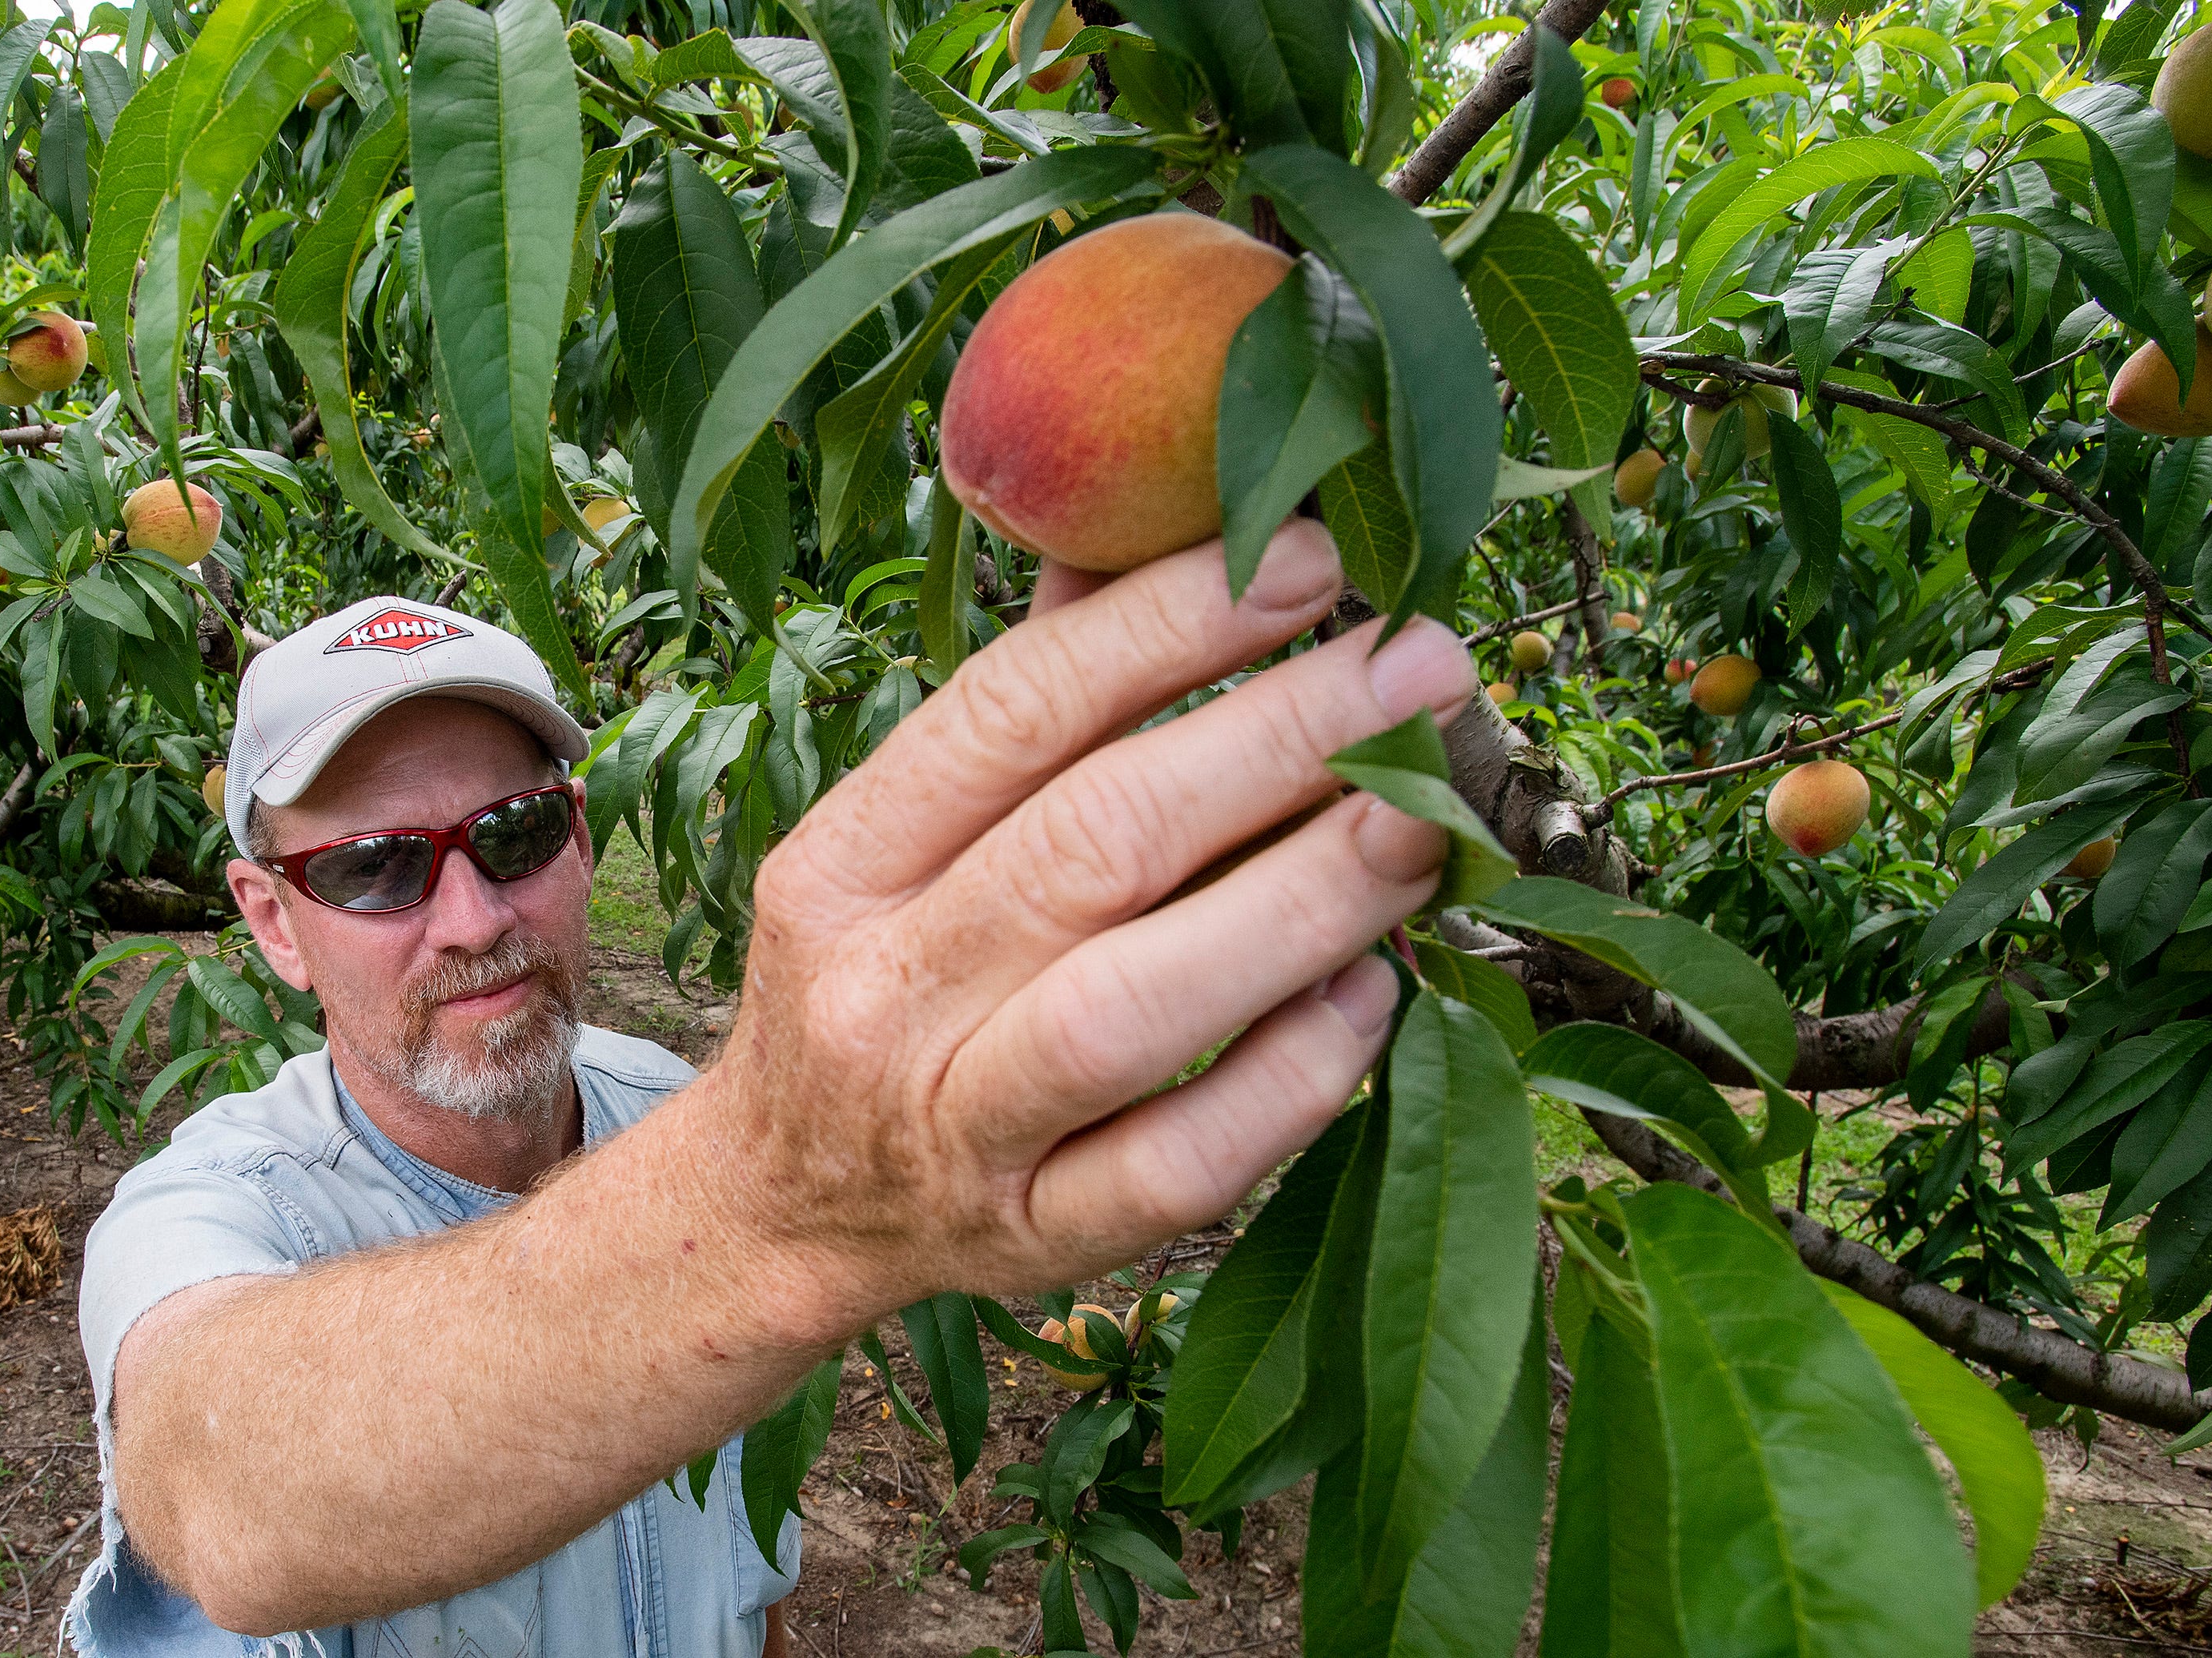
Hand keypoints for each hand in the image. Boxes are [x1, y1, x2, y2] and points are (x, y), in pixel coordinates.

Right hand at [707, 520, 1474, 1345]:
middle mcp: (881, 991)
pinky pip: (1179, 1166)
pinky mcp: (1034, 1240)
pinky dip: (1290, 1076)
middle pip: (1091, 846)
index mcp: (839, 863)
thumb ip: (1023, 703)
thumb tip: (1160, 525)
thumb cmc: (881, 973)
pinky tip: (1375, 994)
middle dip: (1278, 742)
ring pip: (1132, 1010)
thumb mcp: (897, 836)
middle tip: (1421, 671)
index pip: (1008, 713)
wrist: (783, 1207)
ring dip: (1302, 902)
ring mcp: (954, 1129)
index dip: (1166, 625)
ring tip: (1427, 819)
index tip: (1308, 563)